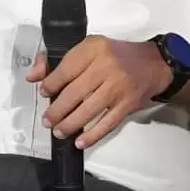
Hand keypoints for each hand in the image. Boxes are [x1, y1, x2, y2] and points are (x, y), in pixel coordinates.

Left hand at [29, 36, 172, 148]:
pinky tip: (80, 142)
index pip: (66, 69)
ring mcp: (119, 86)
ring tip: (59, 132)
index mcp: (94, 48)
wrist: (156, 63)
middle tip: (48, 121)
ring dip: (70, 124)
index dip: (50, 84)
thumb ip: (58, 61)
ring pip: (88, 110)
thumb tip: (33, 78)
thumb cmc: (117, 55)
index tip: (44, 94)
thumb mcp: (90, 48)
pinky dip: (93, 135)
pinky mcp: (128, 103)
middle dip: (57, 110)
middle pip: (74, 93)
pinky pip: (107, 123)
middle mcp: (106, 66)